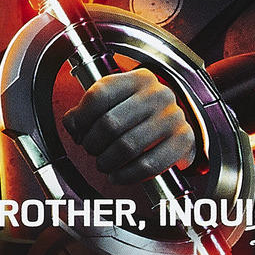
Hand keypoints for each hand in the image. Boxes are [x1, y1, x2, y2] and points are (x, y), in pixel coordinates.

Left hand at [63, 67, 195, 184]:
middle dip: (92, 144)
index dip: (81, 118)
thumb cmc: (141, 115)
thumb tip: (72, 122)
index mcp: (138, 78)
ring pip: (127, 147)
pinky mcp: (182, 141)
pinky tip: (117, 175)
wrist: (177, 126)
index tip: (78, 131)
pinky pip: (148, 166)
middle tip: (91, 150)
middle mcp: (157, 94)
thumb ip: (89, 107)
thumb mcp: (117, 101)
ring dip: (106, 162)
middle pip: (110, 123)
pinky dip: (126, 176)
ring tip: (103, 164)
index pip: (99, 95)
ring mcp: (172, 117)